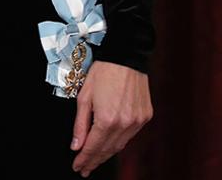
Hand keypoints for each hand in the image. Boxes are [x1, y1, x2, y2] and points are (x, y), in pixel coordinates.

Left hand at [70, 61, 152, 175]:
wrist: (126, 54)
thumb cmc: (103, 71)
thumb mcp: (84, 95)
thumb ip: (80, 124)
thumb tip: (76, 146)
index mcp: (107, 119)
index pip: (93, 147)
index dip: (84, 159)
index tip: (77, 167)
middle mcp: (124, 124)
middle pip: (107, 150)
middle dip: (95, 161)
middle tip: (85, 168)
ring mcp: (137, 121)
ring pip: (120, 145)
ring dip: (107, 153)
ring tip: (96, 159)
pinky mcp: (145, 116)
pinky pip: (131, 134)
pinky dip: (120, 140)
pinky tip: (112, 142)